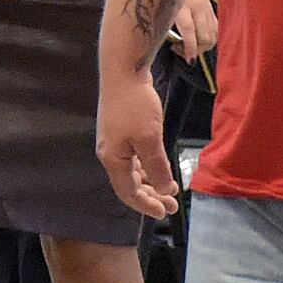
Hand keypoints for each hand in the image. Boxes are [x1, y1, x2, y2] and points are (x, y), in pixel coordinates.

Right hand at [98, 70, 177, 218]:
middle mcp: (110, 153)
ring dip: (150, 182)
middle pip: (129, 184)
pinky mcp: (121, 130)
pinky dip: (147, 167)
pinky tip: (158, 167)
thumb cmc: (135, 104)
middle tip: (172, 205)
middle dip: (151, 196)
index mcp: (113, 159)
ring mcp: (115, 141)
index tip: (165, 213)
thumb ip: (157, 167)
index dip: (146, 205)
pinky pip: (134, 158)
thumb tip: (165, 191)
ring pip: (132, 171)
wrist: (123, 70)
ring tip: (168, 190)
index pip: (128, 192)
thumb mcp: (150, 139)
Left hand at [167, 0, 218, 59]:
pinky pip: (215, 29)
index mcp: (181, 6)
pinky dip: (209, 38)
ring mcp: (206, 7)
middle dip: (196, 50)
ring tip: (190, 46)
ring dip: (203, 46)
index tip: (189, 59)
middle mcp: (197, 7)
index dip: (190, 48)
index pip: (190, 32)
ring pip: (212, 34)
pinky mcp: (211, 8)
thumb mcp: (161, 6)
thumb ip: (163, 25)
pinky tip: (199, 38)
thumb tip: (161, 43)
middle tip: (182, 51)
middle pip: (204, 37)